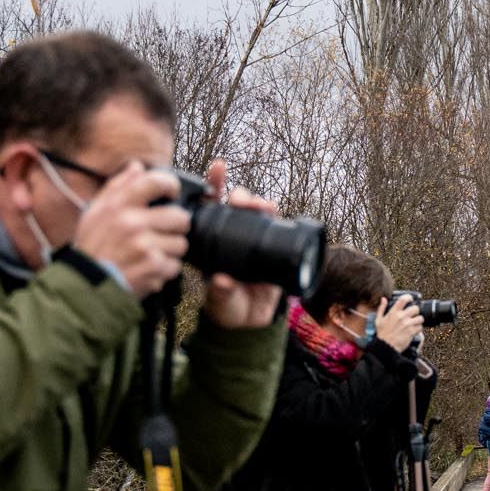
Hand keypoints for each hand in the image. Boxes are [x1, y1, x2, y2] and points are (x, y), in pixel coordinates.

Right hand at [72, 162, 186, 298]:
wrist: (84, 284)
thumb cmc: (91, 247)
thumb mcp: (95, 211)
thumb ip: (117, 187)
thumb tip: (137, 167)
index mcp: (119, 205)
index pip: (156, 181)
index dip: (170, 185)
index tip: (172, 193)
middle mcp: (133, 223)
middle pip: (180, 217)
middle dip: (175, 226)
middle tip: (163, 232)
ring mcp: (145, 247)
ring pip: (181, 244)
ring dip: (170, 251)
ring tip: (152, 254)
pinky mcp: (153, 268)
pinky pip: (175, 266)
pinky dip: (165, 270)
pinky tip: (148, 269)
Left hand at [198, 159, 286, 329]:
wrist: (250, 323)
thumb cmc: (226, 308)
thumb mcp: (220, 302)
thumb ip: (220, 293)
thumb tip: (222, 281)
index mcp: (213, 243)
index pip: (212, 209)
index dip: (213, 185)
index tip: (219, 167)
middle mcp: (233, 237)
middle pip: (237, 206)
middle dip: (241, 195)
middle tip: (242, 199)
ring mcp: (254, 242)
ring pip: (258, 212)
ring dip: (259, 203)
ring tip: (262, 205)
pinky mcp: (273, 250)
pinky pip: (277, 229)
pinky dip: (277, 216)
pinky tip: (275, 210)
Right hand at [374, 294, 421, 352]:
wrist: (385, 347)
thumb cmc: (382, 334)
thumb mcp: (378, 320)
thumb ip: (381, 308)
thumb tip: (383, 299)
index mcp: (393, 312)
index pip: (403, 299)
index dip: (409, 297)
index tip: (411, 299)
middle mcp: (401, 317)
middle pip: (415, 308)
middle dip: (416, 311)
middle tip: (413, 314)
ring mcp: (407, 324)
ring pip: (420, 318)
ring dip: (418, 320)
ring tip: (415, 323)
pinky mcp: (411, 332)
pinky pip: (420, 327)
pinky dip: (419, 328)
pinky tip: (414, 330)